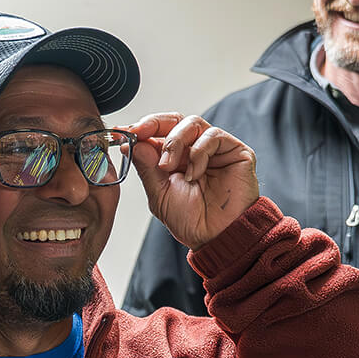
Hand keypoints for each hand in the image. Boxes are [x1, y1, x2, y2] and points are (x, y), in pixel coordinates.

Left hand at [124, 113, 259, 249]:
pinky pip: (213, 136)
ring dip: (174, 142)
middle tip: (138, 134)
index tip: (123, 131)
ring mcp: (216, 149)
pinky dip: (198, 152)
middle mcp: (195, 149)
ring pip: (192, 123)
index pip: (159, 131)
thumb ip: (146, 167)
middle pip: (174, 120)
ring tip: (168, 167)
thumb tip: (131, 143)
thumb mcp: (158, 193)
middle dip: (154, 125)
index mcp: (176, 158)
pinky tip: (194, 174)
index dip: (141, 127)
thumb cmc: (190, 220)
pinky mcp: (235, 151)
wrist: (216, 237)